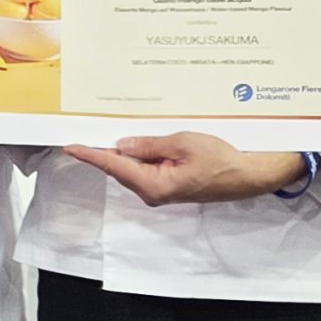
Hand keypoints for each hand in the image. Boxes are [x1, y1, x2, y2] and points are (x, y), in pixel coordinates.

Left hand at [63, 132, 310, 205]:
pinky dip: (143, 155)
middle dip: (108, 150)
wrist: (250, 175)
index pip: (114, 166)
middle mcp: (153, 192)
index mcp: (154, 185)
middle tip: (92, 128)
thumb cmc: (222, 159)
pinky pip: (148, 169)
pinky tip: (142, 141)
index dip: (91, 155)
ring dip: (128, 151)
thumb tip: (122, 145)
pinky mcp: (170, 186)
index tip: (70, 146)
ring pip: (135, 168)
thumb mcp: (184, 143)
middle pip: (122, 168)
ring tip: (118, 129)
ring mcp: (161, 191)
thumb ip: (150, 145)